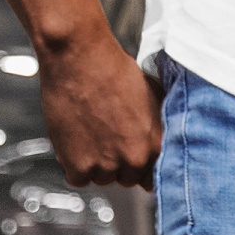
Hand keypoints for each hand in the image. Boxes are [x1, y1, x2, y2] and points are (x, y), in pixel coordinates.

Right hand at [38, 31, 162, 189]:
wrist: (80, 56)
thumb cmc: (113, 68)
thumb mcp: (153, 97)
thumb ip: (158, 126)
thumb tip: (161, 142)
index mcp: (156, 145)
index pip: (153, 178)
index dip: (140, 167)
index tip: (130, 157)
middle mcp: (135, 159)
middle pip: (126, 178)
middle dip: (116, 162)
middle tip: (105, 135)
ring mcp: (107, 165)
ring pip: (101, 178)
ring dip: (94, 163)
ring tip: (89, 131)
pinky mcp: (80, 166)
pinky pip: (78, 178)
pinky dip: (73, 164)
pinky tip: (75, 140)